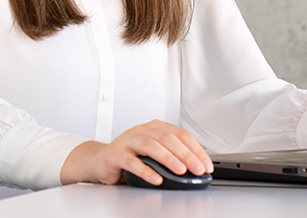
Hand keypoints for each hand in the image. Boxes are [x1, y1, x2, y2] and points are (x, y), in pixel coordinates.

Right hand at [59, 120, 211, 185]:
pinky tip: (156, 179)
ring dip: (169, 158)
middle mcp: (142, 130)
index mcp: (155, 128)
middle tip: (198, 169)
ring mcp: (128, 140)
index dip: (196, 149)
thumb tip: (196, 168)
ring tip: (180, 171)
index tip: (206, 164)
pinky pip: (132, 161)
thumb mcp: (154, 154)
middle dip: (187, 154)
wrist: (100, 162)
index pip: (181, 134)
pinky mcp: (116, 153)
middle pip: (168, 138)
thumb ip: (172, 156)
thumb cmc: (131, 158)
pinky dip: (146, 170)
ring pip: (151, 145)